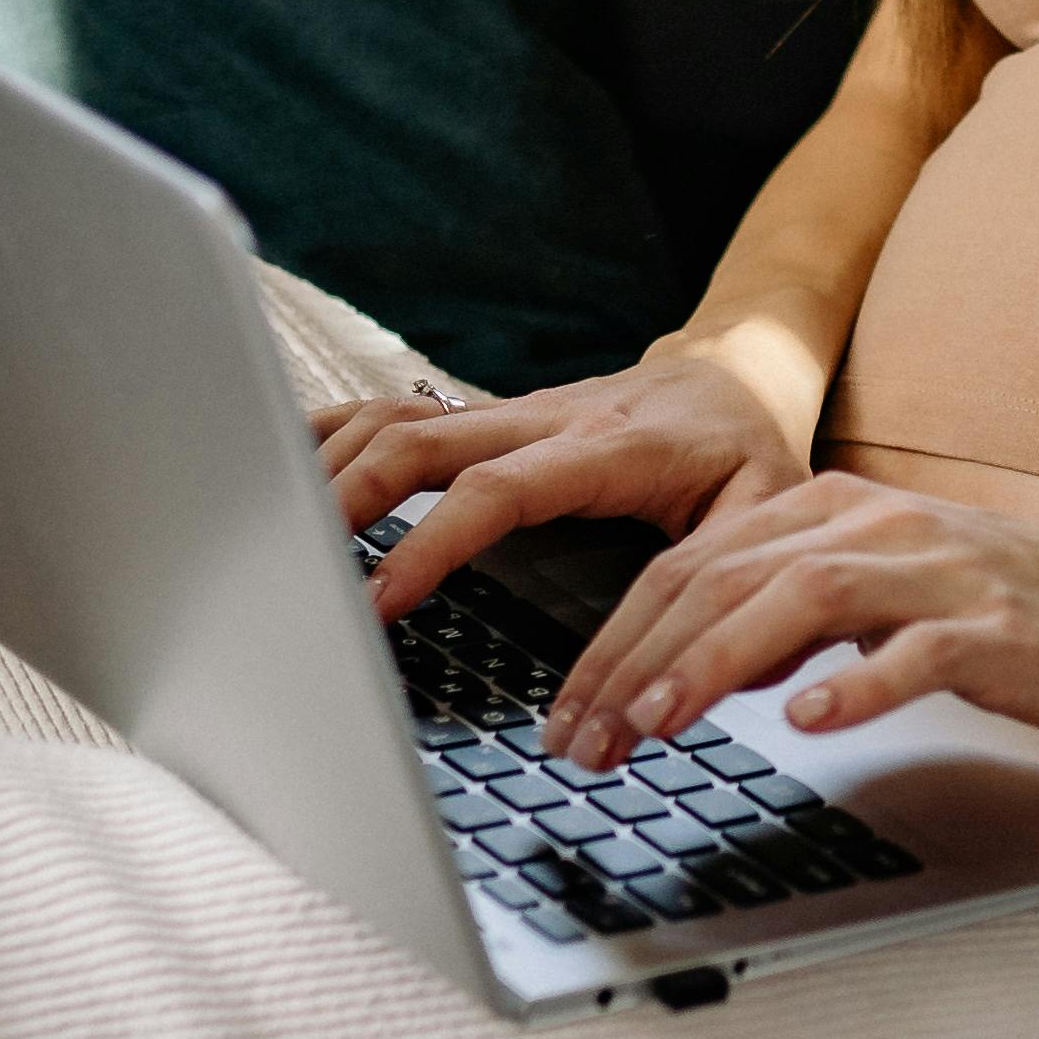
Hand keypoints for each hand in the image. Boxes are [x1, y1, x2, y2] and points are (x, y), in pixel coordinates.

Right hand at [318, 342, 812, 618]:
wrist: (736, 372)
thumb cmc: (748, 454)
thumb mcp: (766, 512)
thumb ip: (722, 577)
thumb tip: (673, 666)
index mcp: (609, 448)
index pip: (497, 489)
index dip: (430, 542)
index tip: (380, 602)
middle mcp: (543, 418)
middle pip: (418, 441)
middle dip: (345, 501)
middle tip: (293, 573)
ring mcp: (506, 410)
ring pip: (393, 418)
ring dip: (328, 467)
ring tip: (271, 532)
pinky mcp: (483, 414)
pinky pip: (393, 410)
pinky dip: (332, 433)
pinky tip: (284, 468)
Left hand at [538, 471, 1038, 762]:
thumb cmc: (1010, 607)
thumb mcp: (880, 595)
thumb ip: (792, 618)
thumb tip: (699, 668)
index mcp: (832, 510)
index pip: (692, 567)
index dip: (618, 640)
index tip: (571, 712)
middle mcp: (872, 527)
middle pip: (722, 579)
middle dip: (638, 661)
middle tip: (585, 737)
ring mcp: (934, 573)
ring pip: (796, 601)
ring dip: (714, 665)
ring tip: (657, 722)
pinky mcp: (992, 627)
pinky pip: (912, 653)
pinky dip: (854, 683)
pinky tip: (806, 719)